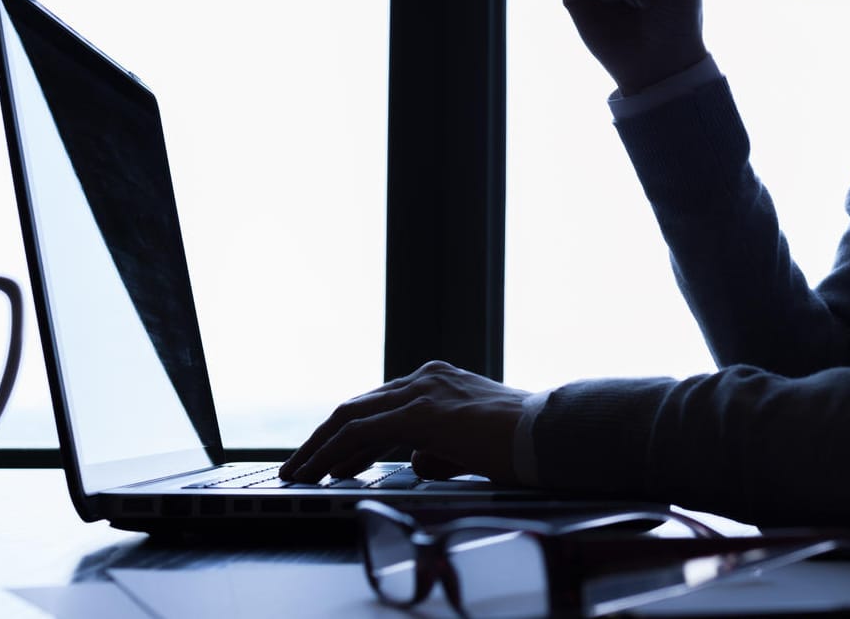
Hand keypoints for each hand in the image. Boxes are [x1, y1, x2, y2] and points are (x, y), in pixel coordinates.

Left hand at [279, 361, 529, 484]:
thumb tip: (416, 463)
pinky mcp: (419, 413)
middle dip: (325, 437)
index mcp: (442, 382)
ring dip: (318, 446)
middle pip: (359, 406)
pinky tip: (318, 469)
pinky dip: (332, 451)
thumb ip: (440, 449)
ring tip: (298, 472)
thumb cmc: (524, 443)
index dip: (352, 432)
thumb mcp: (474, 444)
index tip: (332, 456)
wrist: (552, 433)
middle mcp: (427, 378)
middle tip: (302, 463)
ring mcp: (422, 391)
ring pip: (350, 416)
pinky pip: (360, 432)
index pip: (383, 404)